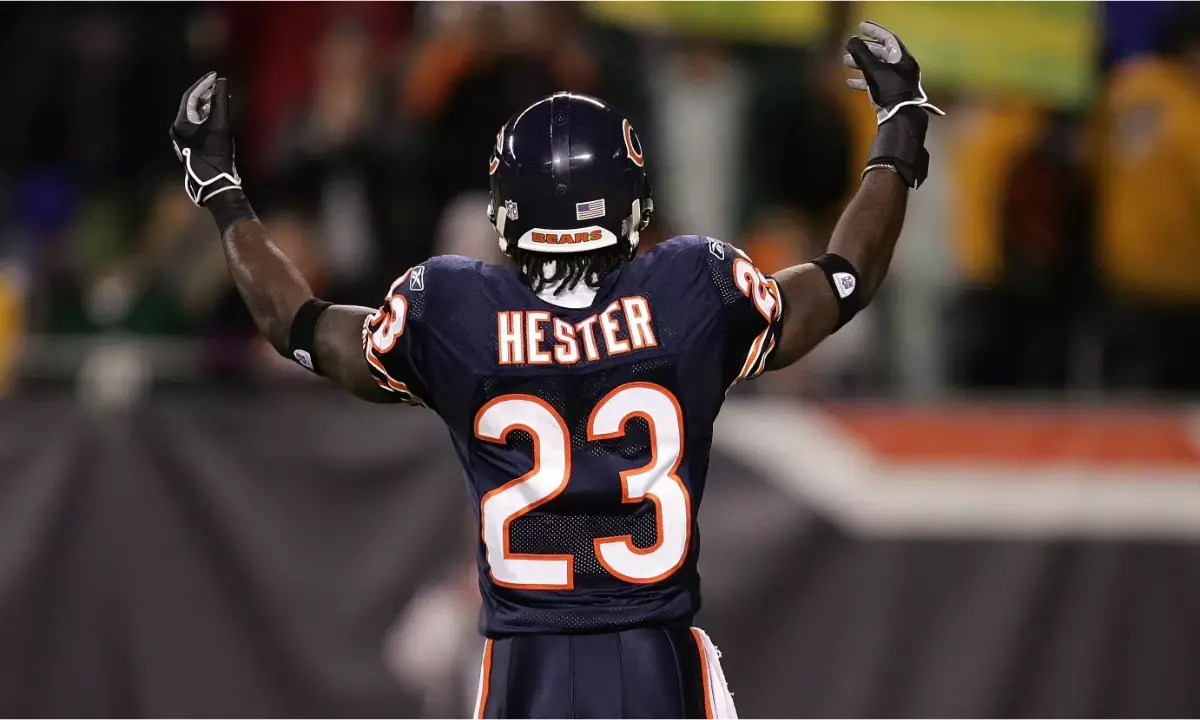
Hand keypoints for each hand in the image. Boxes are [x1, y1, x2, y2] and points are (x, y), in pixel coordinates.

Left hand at [169, 72, 241, 205]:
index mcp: (180, 123)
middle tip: (219, 84)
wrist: (214, 182)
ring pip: (195, 114)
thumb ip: (221, 102)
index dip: (204, 83)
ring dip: (208, 104)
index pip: (191, 96)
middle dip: (206, 92)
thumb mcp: (220, 125)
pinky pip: (198, 123)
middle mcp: (178, 128)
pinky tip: (219, 114)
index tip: (216, 76)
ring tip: (222, 96)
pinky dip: (208, 116)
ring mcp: (183, 137)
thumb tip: (222, 81)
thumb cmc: (217, 154)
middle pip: (191, 104)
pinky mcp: (190, 144)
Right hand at [844, 22, 943, 124]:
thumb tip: (850, 40)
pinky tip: (850, 82)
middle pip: (881, 53)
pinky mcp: (890, 94)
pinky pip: (875, 82)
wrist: (899, 117)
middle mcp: (901, 68)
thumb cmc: (890, 91)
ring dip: (861, 64)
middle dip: (864, 50)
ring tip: (846, 63)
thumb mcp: (874, 70)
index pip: (888, 38)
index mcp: (902, 59)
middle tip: (849, 48)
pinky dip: (863, 80)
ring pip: (877, 67)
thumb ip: (861, 54)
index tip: (860, 27)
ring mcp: (896, 81)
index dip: (874, 31)